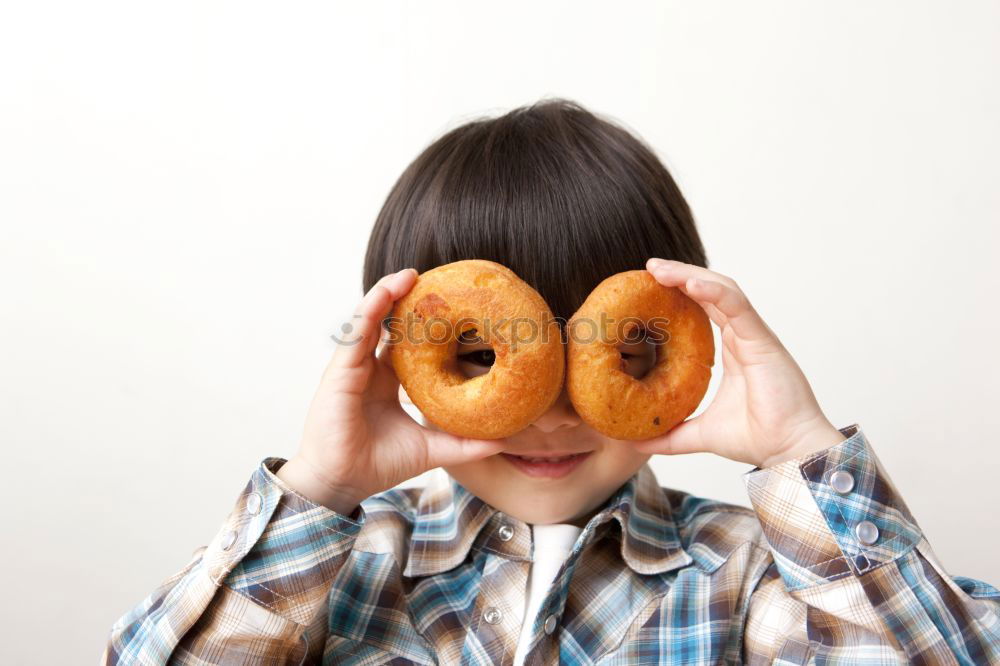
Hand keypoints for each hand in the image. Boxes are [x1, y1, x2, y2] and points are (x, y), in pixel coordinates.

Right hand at [280, 269, 506, 512]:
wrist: (343, 483)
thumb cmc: (379, 465)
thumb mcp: (433, 448)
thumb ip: (466, 443)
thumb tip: (504, 439)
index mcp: (388, 381)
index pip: (407, 343)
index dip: (427, 324)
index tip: (452, 306)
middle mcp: (369, 369)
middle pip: (388, 324)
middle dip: (408, 300)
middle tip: (435, 280)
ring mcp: (353, 367)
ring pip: (369, 319)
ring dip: (388, 293)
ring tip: (410, 274)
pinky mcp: (340, 370)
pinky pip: (356, 332)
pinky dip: (370, 309)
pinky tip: (386, 292)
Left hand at [627, 258, 844, 468]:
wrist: (789, 451)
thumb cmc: (758, 439)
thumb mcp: (700, 434)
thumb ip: (670, 435)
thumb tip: (636, 443)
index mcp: (730, 350)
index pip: (701, 309)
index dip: (678, 294)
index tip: (647, 287)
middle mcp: (742, 336)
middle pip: (709, 291)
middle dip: (679, 275)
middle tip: (649, 267)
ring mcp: (753, 335)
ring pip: (721, 290)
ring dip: (690, 275)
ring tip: (659, 269)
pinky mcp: (762, 340)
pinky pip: (737, 305)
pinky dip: (714, 291)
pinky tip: (689, 284)